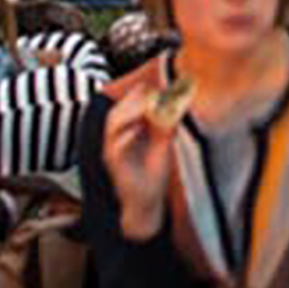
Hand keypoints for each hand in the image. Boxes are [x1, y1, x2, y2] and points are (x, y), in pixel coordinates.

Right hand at [98, 59, 180, 242]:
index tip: (151, 85)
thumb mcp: (164, 145)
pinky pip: (114, 148)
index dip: (136, 95)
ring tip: (144, 104)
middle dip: (131, 100)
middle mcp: (117, 141)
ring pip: (112, 126)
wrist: (148, 202)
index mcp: (126, 133)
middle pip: (116, 113)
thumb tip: (176, 106)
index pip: (126, 108)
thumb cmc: (154, 174)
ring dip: (127, 112)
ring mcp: (114, 153)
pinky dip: (125, 135)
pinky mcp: (115, 167)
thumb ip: (166, 126)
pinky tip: (138, 126)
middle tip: (147, 90)